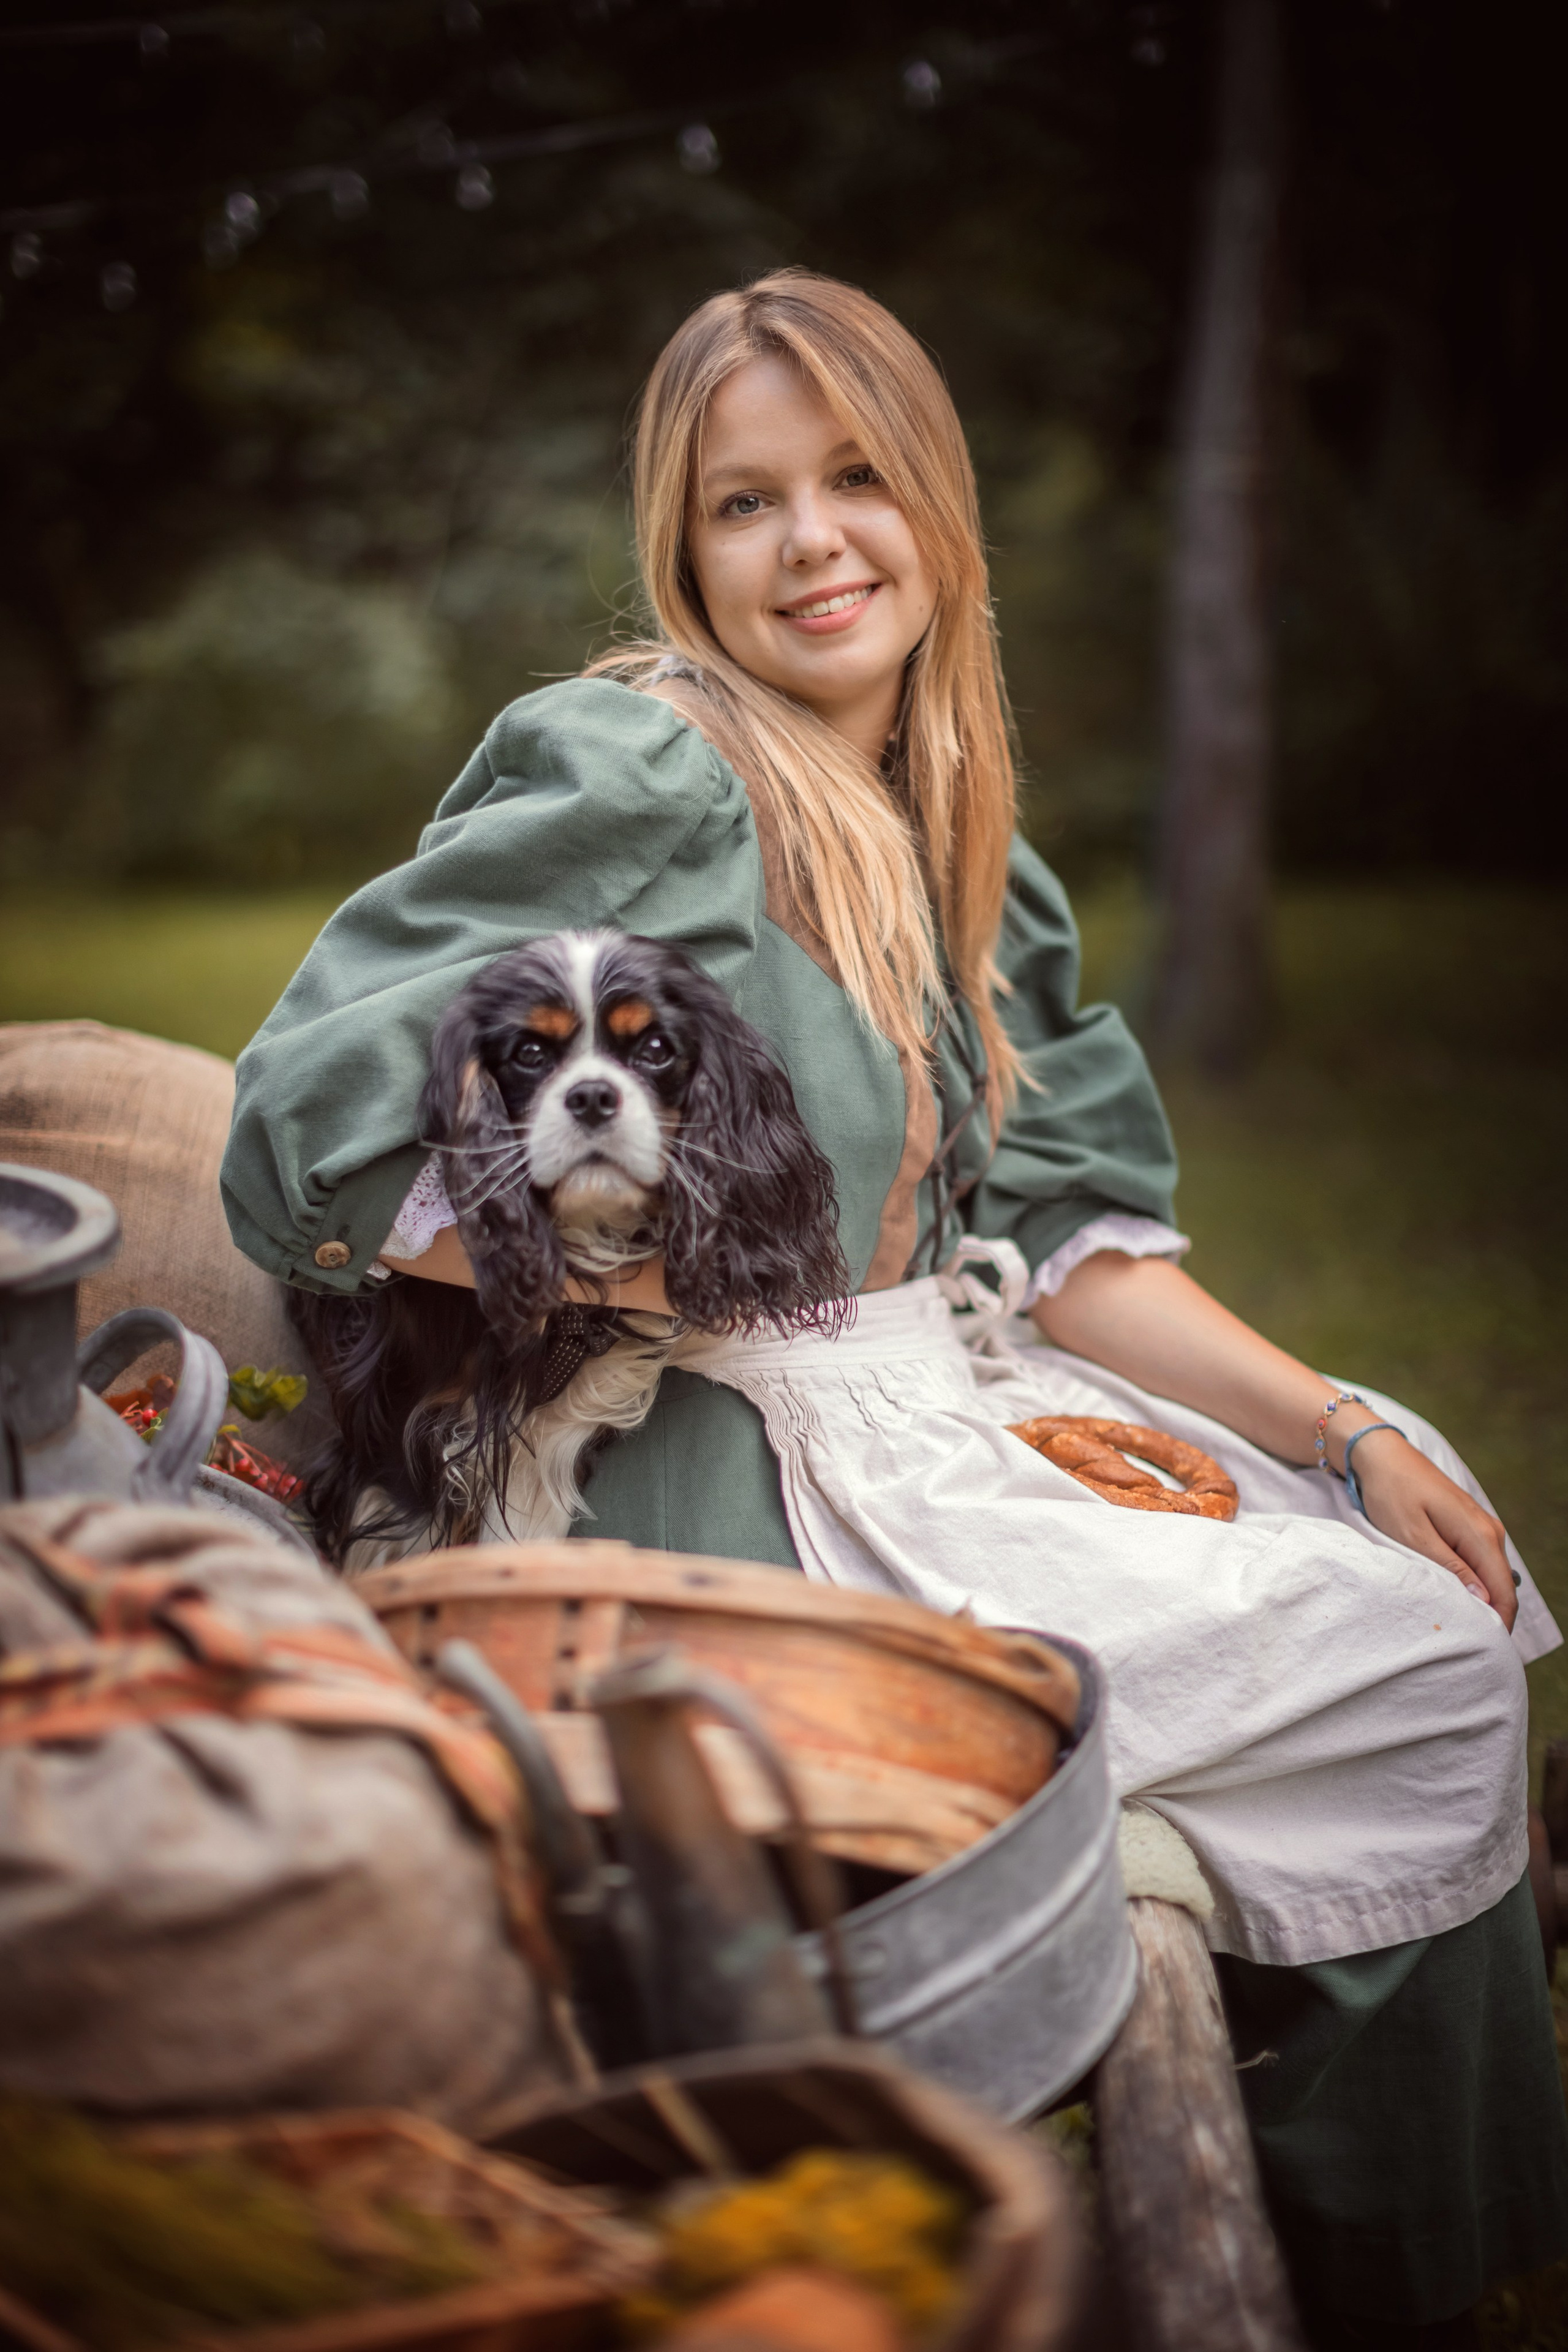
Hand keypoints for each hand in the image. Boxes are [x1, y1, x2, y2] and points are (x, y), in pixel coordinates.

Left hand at [1349, 1428, 1517, 1630]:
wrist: (1381, 1455)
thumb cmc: (1392, 1492)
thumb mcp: (1414, 1536)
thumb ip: (1450, 1569)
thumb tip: (1482, 1601)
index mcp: (1481, 1535)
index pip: (1504, 1593)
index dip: (1498, 1626)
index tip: (1481, 1651)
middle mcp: (1490, 1532)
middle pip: (1501, 1588)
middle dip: (1489, 1618)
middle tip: (1463, 1645)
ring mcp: (1480, 1528)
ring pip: (1490, 1577)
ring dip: (1477, 1602)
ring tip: (1453, 1626)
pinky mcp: (1467, 1527)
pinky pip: (1478, 1564)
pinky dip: (1469, 1584)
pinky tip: (1449, 1598)